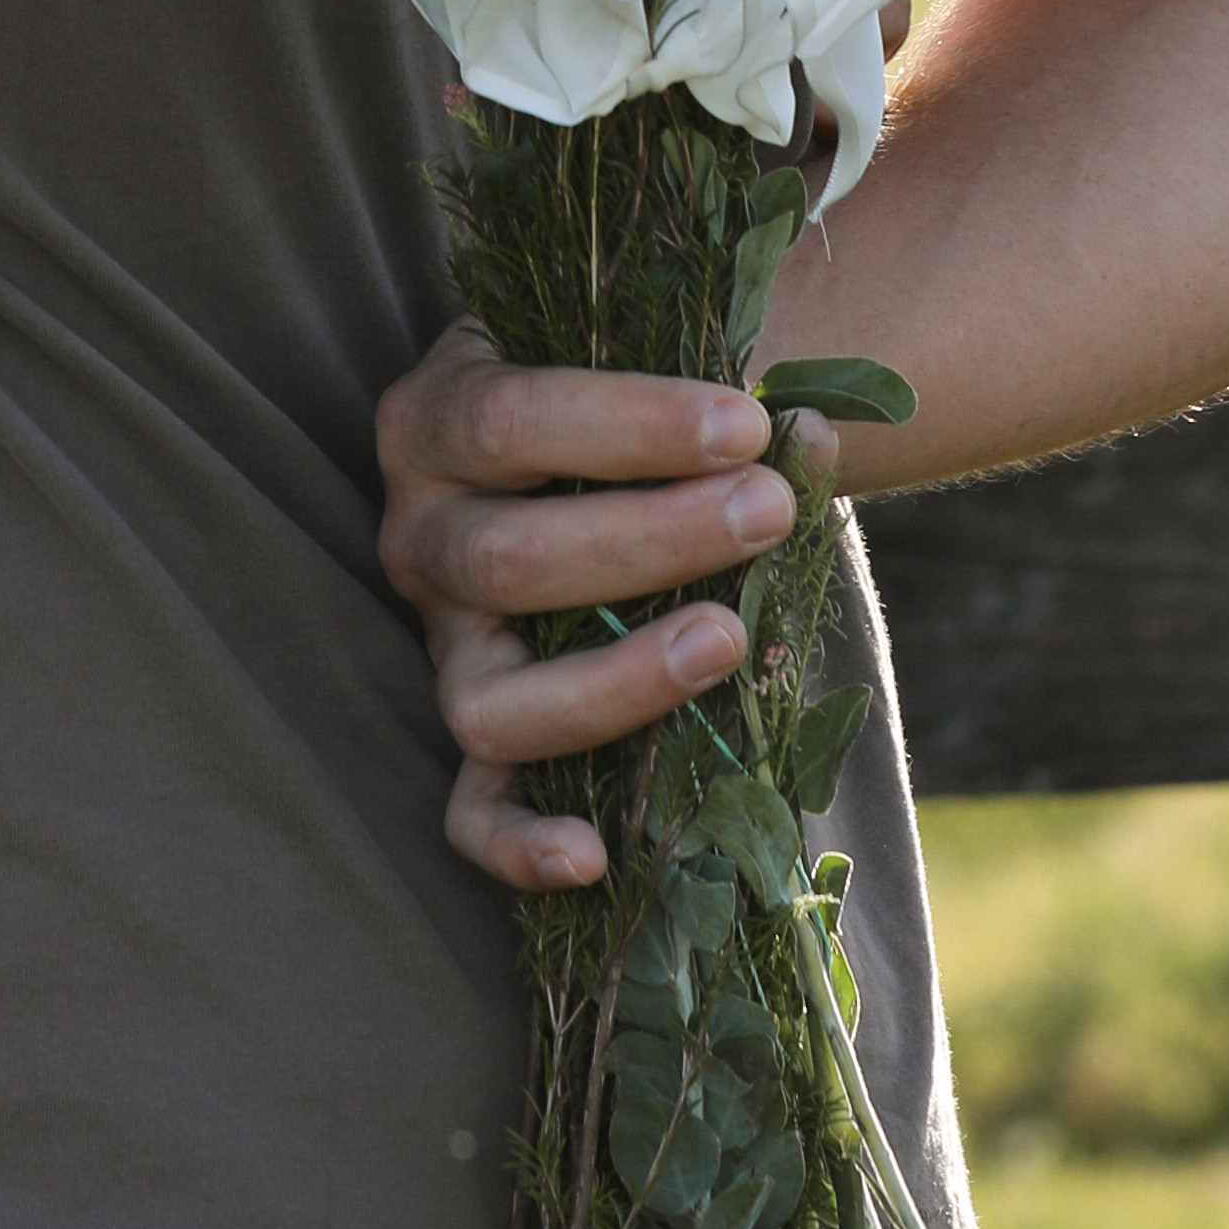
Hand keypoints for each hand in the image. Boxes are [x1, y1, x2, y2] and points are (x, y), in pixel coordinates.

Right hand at [374, 323, 838, 895]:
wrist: (594, 461)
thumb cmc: (626, 410)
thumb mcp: (644, 375)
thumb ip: (715, 399)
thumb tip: (811, 434)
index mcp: (437, 419)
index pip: (507, 420)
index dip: (629, 425)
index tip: (749, 424)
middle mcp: (418, 537)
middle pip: (506, 558)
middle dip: (653, 539)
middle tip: (767, 510)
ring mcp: (443, 647)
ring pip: (488, 700)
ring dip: (617, 680)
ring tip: (729, 641)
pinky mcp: (478, 736)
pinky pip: (470, 814)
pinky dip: (519, 846)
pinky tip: (595, 853)